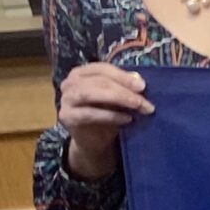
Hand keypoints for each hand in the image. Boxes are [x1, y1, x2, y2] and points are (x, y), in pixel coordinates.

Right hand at [56, 62, 150, 177]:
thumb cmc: (107, 115)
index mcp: (81, 73)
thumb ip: (125, 86)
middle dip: (125, 90)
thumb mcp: (118, 98)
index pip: (102, 68)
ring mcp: (66, 100)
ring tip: (137, 106)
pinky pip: (89, 113)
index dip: (122, 76)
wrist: (95, 141)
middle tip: (144, 101)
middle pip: (99, 81)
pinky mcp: (67, 116)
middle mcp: (69, 83)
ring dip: (118, 98)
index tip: (142, 86)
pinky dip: (110, 115)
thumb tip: (138, 79)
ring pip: (90, 93)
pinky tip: (127, 119)